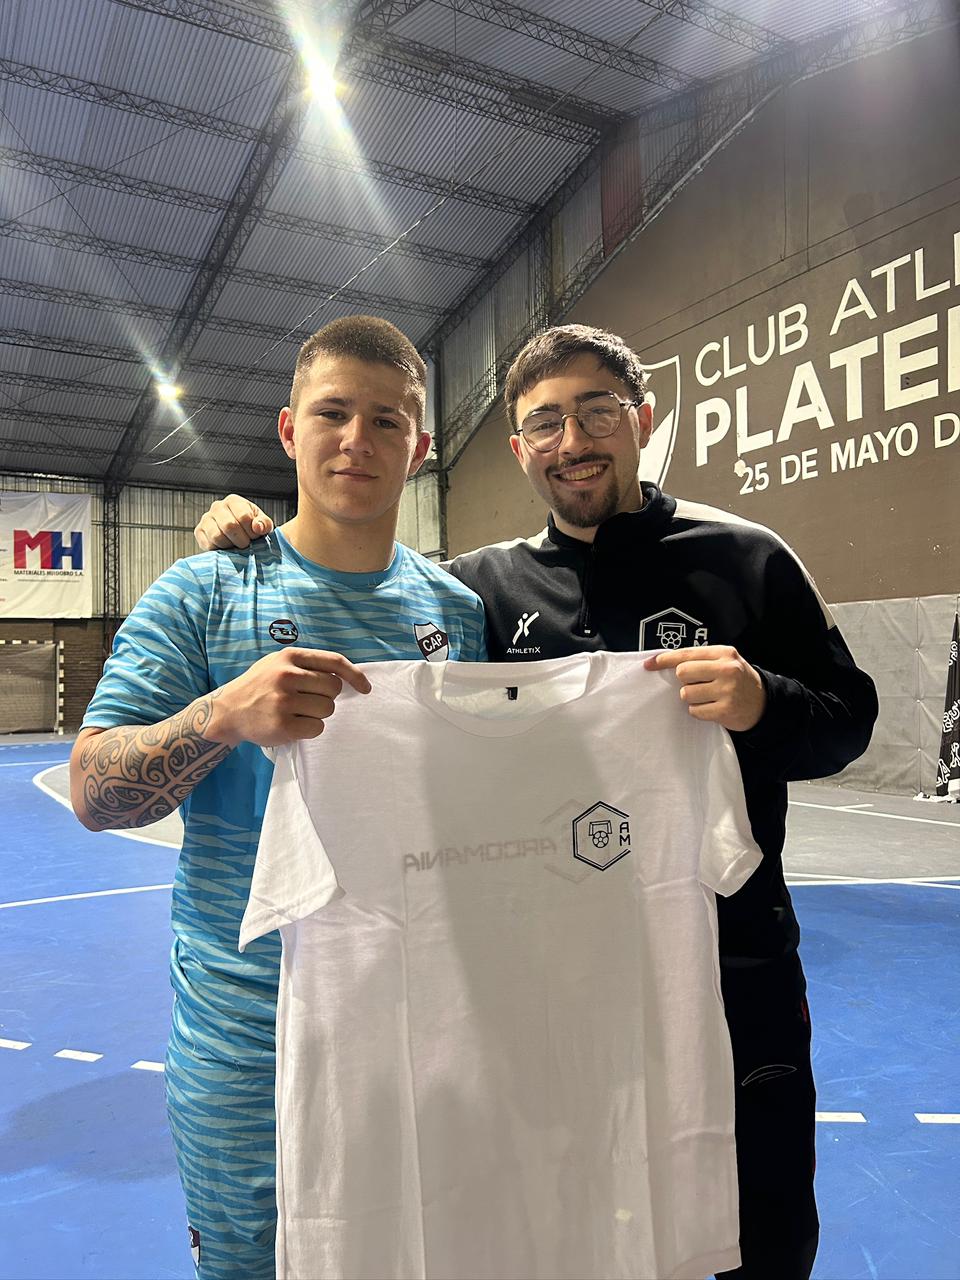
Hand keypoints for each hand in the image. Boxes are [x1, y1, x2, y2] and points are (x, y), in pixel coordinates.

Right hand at [194, 494, 273, 549]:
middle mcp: (217, 507)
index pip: (244, 516)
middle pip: (229, 526)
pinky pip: (208, 544)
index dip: (252, 531)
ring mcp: (206, 519)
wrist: (237, 536)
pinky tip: (225, 547)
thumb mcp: (262, 524)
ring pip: (217, 536)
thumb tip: (257, 527)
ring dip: (230, 546)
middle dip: (241, 540)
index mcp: (234, 501)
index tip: (255, 536)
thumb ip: (264, 524)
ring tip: (235, 545)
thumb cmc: (251, 528)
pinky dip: (219, 550)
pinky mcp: (199, 532)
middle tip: (246, 544)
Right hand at [207, 649, 371, 747]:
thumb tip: (345, 677)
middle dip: (327, 698)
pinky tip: (292, 725)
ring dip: (317, 715)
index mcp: (289, 656)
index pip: (334, 662)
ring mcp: (283, 700)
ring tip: (296, 712)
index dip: (355, 675)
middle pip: (333, 689)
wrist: (228, 710)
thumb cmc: (260, 686)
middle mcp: (286, 675)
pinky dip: (310, 729)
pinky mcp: (282, 725)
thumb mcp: (278, 664)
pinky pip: (317, 728)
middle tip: (308, 702)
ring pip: (327, 709)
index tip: (365, 688)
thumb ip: (307, 665)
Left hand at [644, 645, 765, 731]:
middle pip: (682, 673)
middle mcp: (727, 669)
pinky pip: (694, 711)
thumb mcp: (725, 662)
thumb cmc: (737, 680)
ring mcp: (727, 690)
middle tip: (698, 684)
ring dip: (692, 698)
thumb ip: (700, 660)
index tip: (649, 664)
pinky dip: (699, 711)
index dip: (664, 659)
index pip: (687, 654)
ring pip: (686, 693)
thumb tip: (664, 663)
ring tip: (708, 697)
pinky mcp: (725, 710)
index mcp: (724, 653)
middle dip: (685, 681)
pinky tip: (712, 708)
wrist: (763, 702)